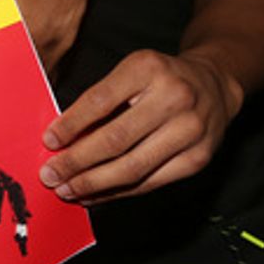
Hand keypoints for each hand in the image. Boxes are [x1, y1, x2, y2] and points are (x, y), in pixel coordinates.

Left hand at [40, 48, 243, 202]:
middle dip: (77, 162)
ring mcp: (190, 131)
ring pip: (132, 167)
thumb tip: (61, 138)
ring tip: (67, 190)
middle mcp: (173, 98)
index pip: (101, 101)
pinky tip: (95, 194)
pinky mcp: (197, 159)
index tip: (48, 141)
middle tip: (50, 175)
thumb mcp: (130, 72)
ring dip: (94, 184)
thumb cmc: (160, 79)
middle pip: (116, 140)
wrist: (214, 86)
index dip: (71, 124)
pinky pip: (149, 182)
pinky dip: (117, 192)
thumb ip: (100, 100)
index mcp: (147, 69)